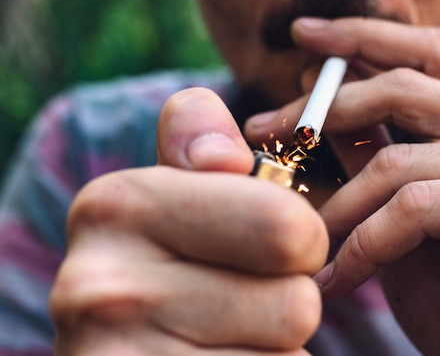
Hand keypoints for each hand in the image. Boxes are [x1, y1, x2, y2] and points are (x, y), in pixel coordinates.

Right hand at [50, 88, 328, 354]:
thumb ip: (196, 142)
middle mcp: (102, 288)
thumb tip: (222, 153)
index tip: (262, 248)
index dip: (299, 242)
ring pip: (288, 354)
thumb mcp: (172, 193)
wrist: (122, 351)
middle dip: (288, 302)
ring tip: (220, 341)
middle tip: (242, 304)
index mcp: (117, 207)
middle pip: (297, 303)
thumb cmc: (167, 268)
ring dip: (274, 349)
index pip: (287, 227)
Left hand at [246, 18, 439, 354]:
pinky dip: (365, 246)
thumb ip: (372, 156)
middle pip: (407, 84)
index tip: (302, 36)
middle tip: (263, 129)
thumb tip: (321, 100)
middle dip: (323, 105)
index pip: (426, 53)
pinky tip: (337, 281)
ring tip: (303, 248)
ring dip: (339, 210)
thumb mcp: (397, 220)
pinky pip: (418, 208)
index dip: (363, 35)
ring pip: (402, 160)